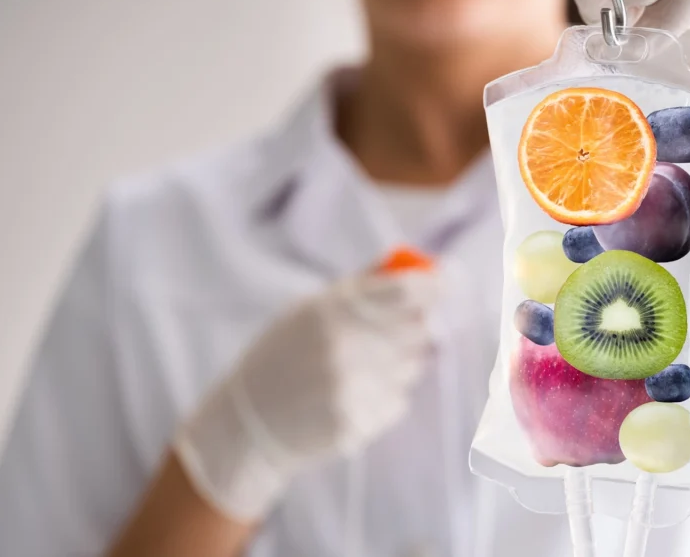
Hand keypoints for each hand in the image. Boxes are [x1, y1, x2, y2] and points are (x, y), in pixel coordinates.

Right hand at [173, 271, 436, 521]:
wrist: (247, 423)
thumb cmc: (281, 357)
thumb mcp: (309, 310)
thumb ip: (363, 287)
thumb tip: (417, 266)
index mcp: (331, 311)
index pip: (406, 292)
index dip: (433, 286)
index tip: (442, 285)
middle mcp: (346, 348)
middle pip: (418, 328)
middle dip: (416, 326)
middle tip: (397, 329)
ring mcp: (353, 389)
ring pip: (413, 367)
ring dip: (400, 363)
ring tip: (361, 368)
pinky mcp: (359, 423)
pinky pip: (399, 400)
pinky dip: (387, 395)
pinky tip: (353, 395)